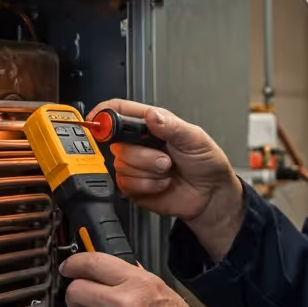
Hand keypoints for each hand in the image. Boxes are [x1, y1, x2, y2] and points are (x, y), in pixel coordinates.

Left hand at [62, 252, 220, 306]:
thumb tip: (114, 270)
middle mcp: (123, 304)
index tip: (68, 268)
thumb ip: (136, 281)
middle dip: (77, 299)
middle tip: (85, 305)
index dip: (74, 264)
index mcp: (139, 284)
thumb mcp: (165, 293)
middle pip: (75, 292)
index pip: (92, 263)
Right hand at [88, 99, 243, 260]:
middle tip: (165, 158)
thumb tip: (151, 115)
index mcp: (151, 124)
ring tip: (167, 171)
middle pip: (116, 142)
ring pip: (121, 165)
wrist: (211, 195)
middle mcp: (139, 143)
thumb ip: (171, 125)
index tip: (96, 119)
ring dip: (148, 171)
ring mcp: (135, 165)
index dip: (103, 113)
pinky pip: (127, 184)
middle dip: (142, 154)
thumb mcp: (194, 138)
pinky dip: (148, 185)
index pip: (118, 112)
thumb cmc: (205, 162)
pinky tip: (162, 183)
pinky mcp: (134, 186)